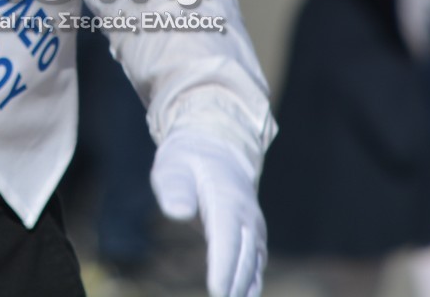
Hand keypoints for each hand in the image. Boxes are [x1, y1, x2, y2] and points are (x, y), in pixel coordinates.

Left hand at [151, 131, 265, 295]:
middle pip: (244, 257)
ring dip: (243, 289)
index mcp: (227, 198)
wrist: (217, 148)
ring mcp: (254, 227)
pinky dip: (249, 284)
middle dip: (234, 287)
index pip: (227, 238)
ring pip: (253, 265)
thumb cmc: (188, 160)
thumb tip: (177, 212)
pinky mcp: (254, 237)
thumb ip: (175, 189)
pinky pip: (256, 264)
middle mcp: (247, 216)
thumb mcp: (173, 166)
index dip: (224, 267)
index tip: (217, 292)